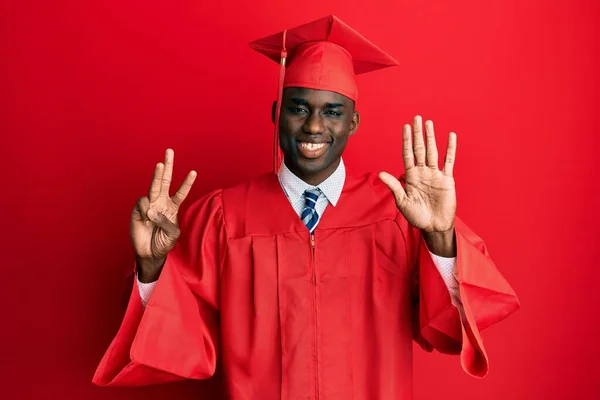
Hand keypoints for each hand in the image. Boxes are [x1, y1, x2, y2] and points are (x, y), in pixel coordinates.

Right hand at [131, 149, 196, 281]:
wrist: (149, 253)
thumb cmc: (164, 242)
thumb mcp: (173, 234)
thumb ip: (166, 221)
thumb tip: (152, 210)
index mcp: (173, 206)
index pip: (181, 192)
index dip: (187, 183)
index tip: (194, 172)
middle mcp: (161, 202)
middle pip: (165, 180)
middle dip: (167, 165)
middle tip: (169, 151)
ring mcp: (149, 204)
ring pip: (153, 186)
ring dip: (157, 175)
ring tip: (159, 168)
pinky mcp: (138, 210)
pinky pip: (143, 204)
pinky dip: (146, 211)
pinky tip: (146, 220)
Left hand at [379, 115, 456, 234]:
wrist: (434, 226)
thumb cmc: (416, 216)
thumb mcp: (402, 201)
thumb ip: (394, 186)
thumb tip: (380, 173)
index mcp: (410, 176)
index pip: (408, 154)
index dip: (406, 141)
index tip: (405, 127)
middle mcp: (422, 172)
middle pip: (420, 148)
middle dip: (418, 134)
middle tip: (416, 118)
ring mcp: (435, 174)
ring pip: (433, 151)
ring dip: (431, 137)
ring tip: (429, 123)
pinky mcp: (447, 179)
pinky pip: (449, 161)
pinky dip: (450, 148)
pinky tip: (450, 136)